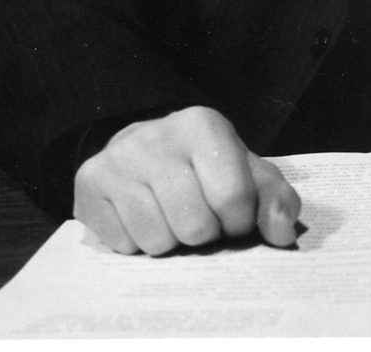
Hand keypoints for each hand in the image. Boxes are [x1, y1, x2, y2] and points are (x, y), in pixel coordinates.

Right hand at [73, 105, 300, 254]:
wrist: (144, 151)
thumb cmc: (205, 167)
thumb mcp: (248, 174)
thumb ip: (275, 200)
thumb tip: (281, 233)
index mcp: (202, 124)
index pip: (233, 196)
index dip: (239, 222)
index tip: (234, 219)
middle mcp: (155, 135)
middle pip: (194, 225)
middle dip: (204, 236)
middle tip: (200, 219)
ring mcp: (117, 158)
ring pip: (156, 240)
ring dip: (170, 243)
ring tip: (171, 218)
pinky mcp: (89, 183)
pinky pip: (123, 246)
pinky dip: (138, 245)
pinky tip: (142, 219)